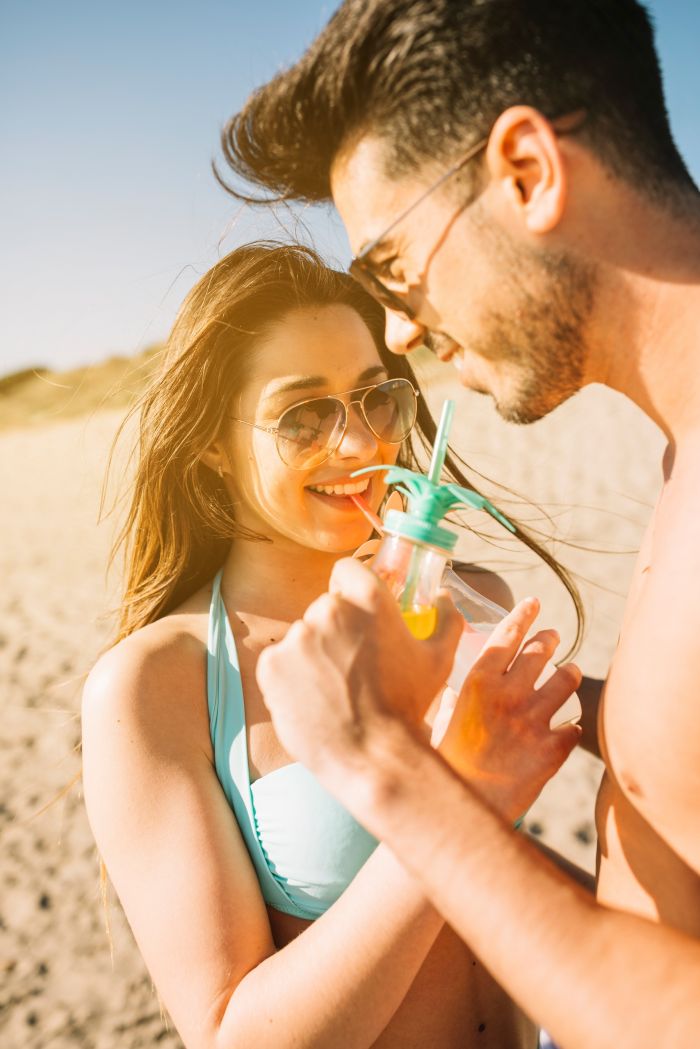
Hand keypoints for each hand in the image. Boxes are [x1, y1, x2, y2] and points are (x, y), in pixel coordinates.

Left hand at [256, 558, 461, 779]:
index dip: (351, 589)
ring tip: (333, 690)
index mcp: (369, 599)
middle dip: (336, 631)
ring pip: (302, 637)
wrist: (372, 757)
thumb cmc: (407, 706)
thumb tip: (442, 595)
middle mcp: (329, 610)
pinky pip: (279, 662)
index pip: (346, 569)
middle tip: (351, 666)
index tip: (357, 616)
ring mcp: (296, 637)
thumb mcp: (439, 660)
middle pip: (325, 608)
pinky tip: (312, 700)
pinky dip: (290, 678)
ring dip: (312, 656)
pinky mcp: (271, 665)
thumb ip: (445, 618)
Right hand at [437, 598, 581, 821]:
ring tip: (569, 673)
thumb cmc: (442, 763)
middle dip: (549, 639)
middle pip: (541, 651)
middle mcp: (509, 694)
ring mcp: (534, 721)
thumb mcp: (438, 720)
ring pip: (566, 681)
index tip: (534, 603)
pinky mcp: (552, 750)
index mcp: (478, 682)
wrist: (460, 809)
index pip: (508, 635)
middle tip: (552, 636)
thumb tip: (454, 691)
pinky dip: (570, 726)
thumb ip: (452, 700)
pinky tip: (567, 728)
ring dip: (568, 674)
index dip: (523, 616)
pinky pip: (573, 727)